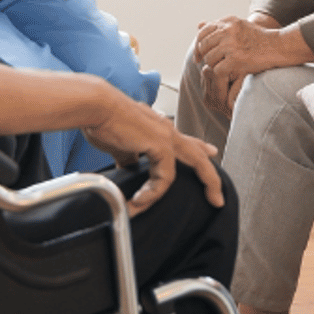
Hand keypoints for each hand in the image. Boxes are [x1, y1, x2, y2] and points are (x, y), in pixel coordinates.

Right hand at [84, 99, 224, 213]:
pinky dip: (152, 192)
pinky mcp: (161, 145)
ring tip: (141, 206)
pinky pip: (164, 178)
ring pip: (190, 166)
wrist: (96, 106)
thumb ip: (129, 157)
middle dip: (211, 179)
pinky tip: (138, 200)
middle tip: (217, 197)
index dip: (200, 149)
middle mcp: (167, 130)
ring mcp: (166, 137)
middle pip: (198, 156)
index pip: (185, 141)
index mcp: (158, 128)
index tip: (211, 153)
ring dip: (166, 192)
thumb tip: (129, 169)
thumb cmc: (103, 120)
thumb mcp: (120, 143)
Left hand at [193, 14, 306, 116]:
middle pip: (204, 45)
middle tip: (208, 64)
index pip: (203, 31)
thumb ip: (220, 26)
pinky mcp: (235, 59)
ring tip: (223, 68)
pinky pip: (217, 70)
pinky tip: (227, 74)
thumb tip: (199, 24)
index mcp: (228, 22)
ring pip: (209, 58)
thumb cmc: (260, 39)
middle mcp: (228, 30)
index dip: (199, 44)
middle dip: (204, 56)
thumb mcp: (240, 26)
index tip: (199, 55)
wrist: (278, 47)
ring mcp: (231, 45)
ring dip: (214, 66)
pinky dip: (220, 74)